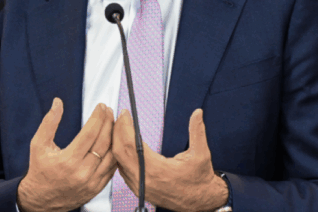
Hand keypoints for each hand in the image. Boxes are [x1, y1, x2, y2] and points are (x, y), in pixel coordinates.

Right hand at [17, 98, 116, 211]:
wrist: (40, 200)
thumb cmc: (39, 170)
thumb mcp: (38, 145)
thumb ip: (49, 122)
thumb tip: (58, 103)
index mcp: (68, 160)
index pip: (90, 133)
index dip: (98, 117)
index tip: (101, 107)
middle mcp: (82, 172)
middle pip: (103, 142)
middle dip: (108, 123)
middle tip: (109, 111)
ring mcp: (91, 181)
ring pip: (111, 155)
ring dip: (115, 137)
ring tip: (114, 123)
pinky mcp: (96, 188)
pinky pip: (112, 168)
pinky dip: (115, 153)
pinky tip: (114, 142)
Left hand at [112, 109, 227, 211]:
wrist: (202, 202)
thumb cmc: (200, 181)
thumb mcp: (201, 154)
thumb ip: (197, 130)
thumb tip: (197, 114)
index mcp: (157, 170)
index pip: (130, 144)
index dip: (124, 127)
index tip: (124, 114)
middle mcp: (145, 179)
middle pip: (119, 152)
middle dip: (116, 132)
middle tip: (119, 118)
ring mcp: (140, 187)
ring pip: (118, 163)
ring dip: (115, 144)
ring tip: (118, 129)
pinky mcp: (140, 190)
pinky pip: (122, 171)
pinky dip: (119, 156)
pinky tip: (122, 147)